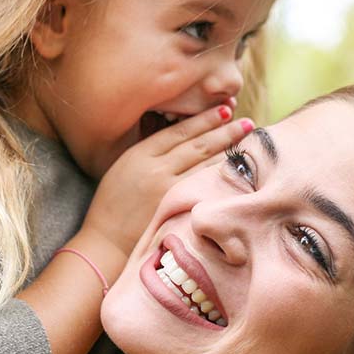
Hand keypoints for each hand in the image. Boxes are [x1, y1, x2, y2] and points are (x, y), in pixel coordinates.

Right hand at [81, 105, 253, 258]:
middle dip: (225, 130)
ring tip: (248, 142)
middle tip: (249, 123)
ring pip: (204, 164)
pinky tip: (237, 171)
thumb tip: (181, 140)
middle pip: (197, 143)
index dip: (205, 119)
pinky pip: (204, 187)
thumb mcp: (124, 169)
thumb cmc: (113, 207)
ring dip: (228, 151)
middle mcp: (154, 168)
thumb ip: (150, 154)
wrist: (104, 242)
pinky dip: (222, 176)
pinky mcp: (175, 208)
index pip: (180, 131)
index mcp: (139, 154)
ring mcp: (166, 189)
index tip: (226, 110)